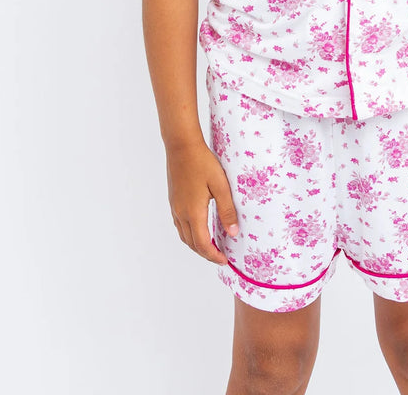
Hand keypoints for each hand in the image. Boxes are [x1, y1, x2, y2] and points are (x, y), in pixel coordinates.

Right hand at [165, 140, 238, 264]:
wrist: (181, 146)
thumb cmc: (203, 163)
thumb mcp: (220, 186)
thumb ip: (227, 210)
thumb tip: (233, 233)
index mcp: (193, 213)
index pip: (202, 244)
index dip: (213, 256)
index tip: (224, 260)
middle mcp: (181, 213)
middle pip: (191, 243)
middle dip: (205, 253)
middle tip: (220, 256)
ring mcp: (175, 207)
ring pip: (184, 235)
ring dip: (197, 244)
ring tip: (211, 245)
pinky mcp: (173, 200)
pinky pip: (180, 225)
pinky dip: (190, 233)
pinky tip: (199, 227)